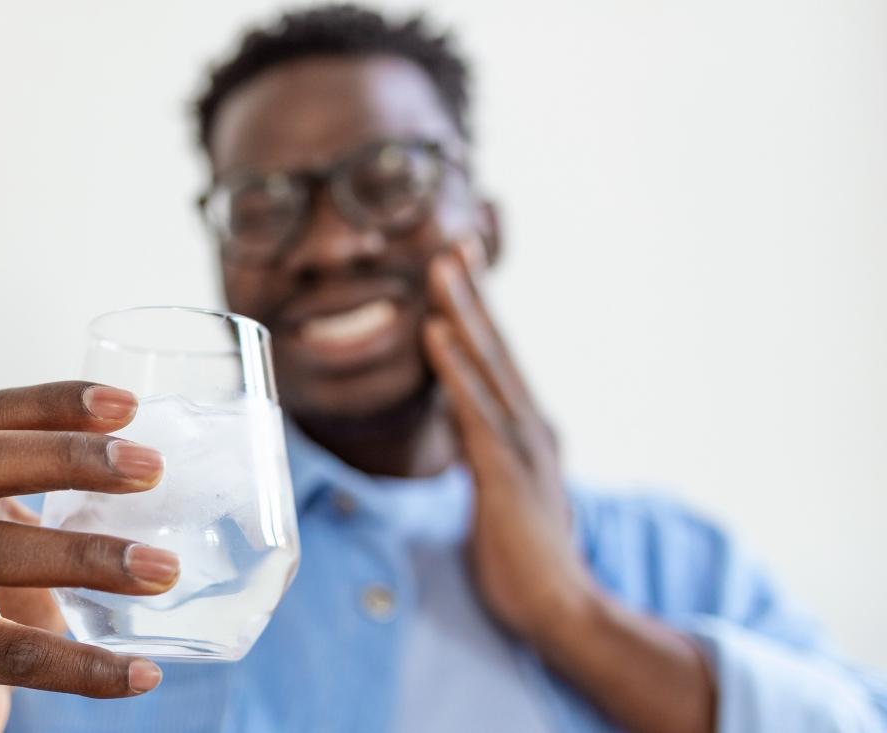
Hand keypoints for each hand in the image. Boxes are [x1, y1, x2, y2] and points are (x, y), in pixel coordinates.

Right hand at [0, 381, 178, 732]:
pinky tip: (140, 673)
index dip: (52, 402)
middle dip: (68, 458)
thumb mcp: (9, 536)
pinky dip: (82, 667)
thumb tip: (180, 489)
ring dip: (88, 556)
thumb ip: (65, 507)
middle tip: (151, 468)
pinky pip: (11, 655)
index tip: (128, 404)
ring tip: (162, 570)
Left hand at [423, 249, 715, 732]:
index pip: (497, 364)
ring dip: (464, 312)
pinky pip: (474, 410)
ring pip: (487, 366)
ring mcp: (520, 446)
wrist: (559, 609)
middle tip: (454, 244)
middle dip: (473, 295)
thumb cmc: (524, 559)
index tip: (459, 272)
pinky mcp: (504, 472)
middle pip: (496, 349)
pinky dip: (456, 368)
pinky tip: (437, 332)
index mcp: (525, 432)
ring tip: (442, 266)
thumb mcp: (503, 494)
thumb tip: (463, 432)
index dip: (478, 317)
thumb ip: (486, 456)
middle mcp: (528, 427)